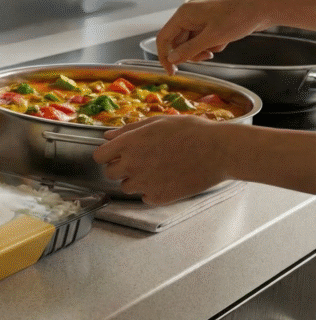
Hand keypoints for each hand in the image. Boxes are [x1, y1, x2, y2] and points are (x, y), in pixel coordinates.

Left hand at [92, 116, 231, 204]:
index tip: (116, 154)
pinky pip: (145, 197)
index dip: (107, 155)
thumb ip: (129, 130)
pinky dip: (152, 191)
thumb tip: (108, 136)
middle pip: (109, 173)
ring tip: (157, 169)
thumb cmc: (192, 131)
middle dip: (120, 168)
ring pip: (126, 187)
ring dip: (136, 180)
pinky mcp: (159, 197)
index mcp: (129, 144)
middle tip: (140, 161)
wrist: (220, 151)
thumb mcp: (158, 122)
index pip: (99, 156)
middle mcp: (132, 164)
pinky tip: (167, 179)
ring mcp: (145, 183)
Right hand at [154, 0, 272, 74]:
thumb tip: (171, 60)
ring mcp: (200, 18)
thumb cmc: (239, 18)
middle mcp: (189, 15)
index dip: (165, 56)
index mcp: (184, 14)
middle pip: (178, 42)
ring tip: (218, 47)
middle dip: (191, 53)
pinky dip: (211, 44)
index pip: (163, 38)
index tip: (172, 72)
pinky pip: (202, 39)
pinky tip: (224, 40)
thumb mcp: (212, 38)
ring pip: (191, 42)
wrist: (264, 8)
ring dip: (202, 50)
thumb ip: (189, 50)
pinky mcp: (210, 22)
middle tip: (206, 58)